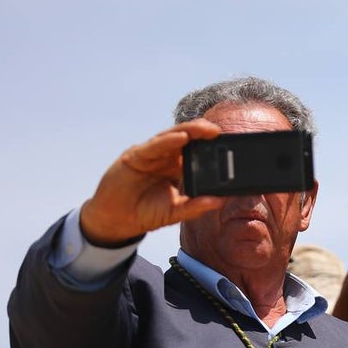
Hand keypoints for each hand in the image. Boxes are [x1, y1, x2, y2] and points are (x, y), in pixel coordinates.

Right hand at [80, 119, 223, 246]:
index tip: (229, 145)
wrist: (118, 219)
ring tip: (206, 128)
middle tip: (219, 130)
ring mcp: (151, 155)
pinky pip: (154, 146)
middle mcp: (165, 157)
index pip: (197, 152)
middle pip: (187, 140)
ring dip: (189, 131)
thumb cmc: (147, 212)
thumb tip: (219, 201)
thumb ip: (196, 206)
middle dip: (202, 132)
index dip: (211, 147)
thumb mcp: (176, 212)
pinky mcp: (135, 156)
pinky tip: (181, 137)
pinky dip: (167, 141)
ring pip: (171, 137)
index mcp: (178, 167)